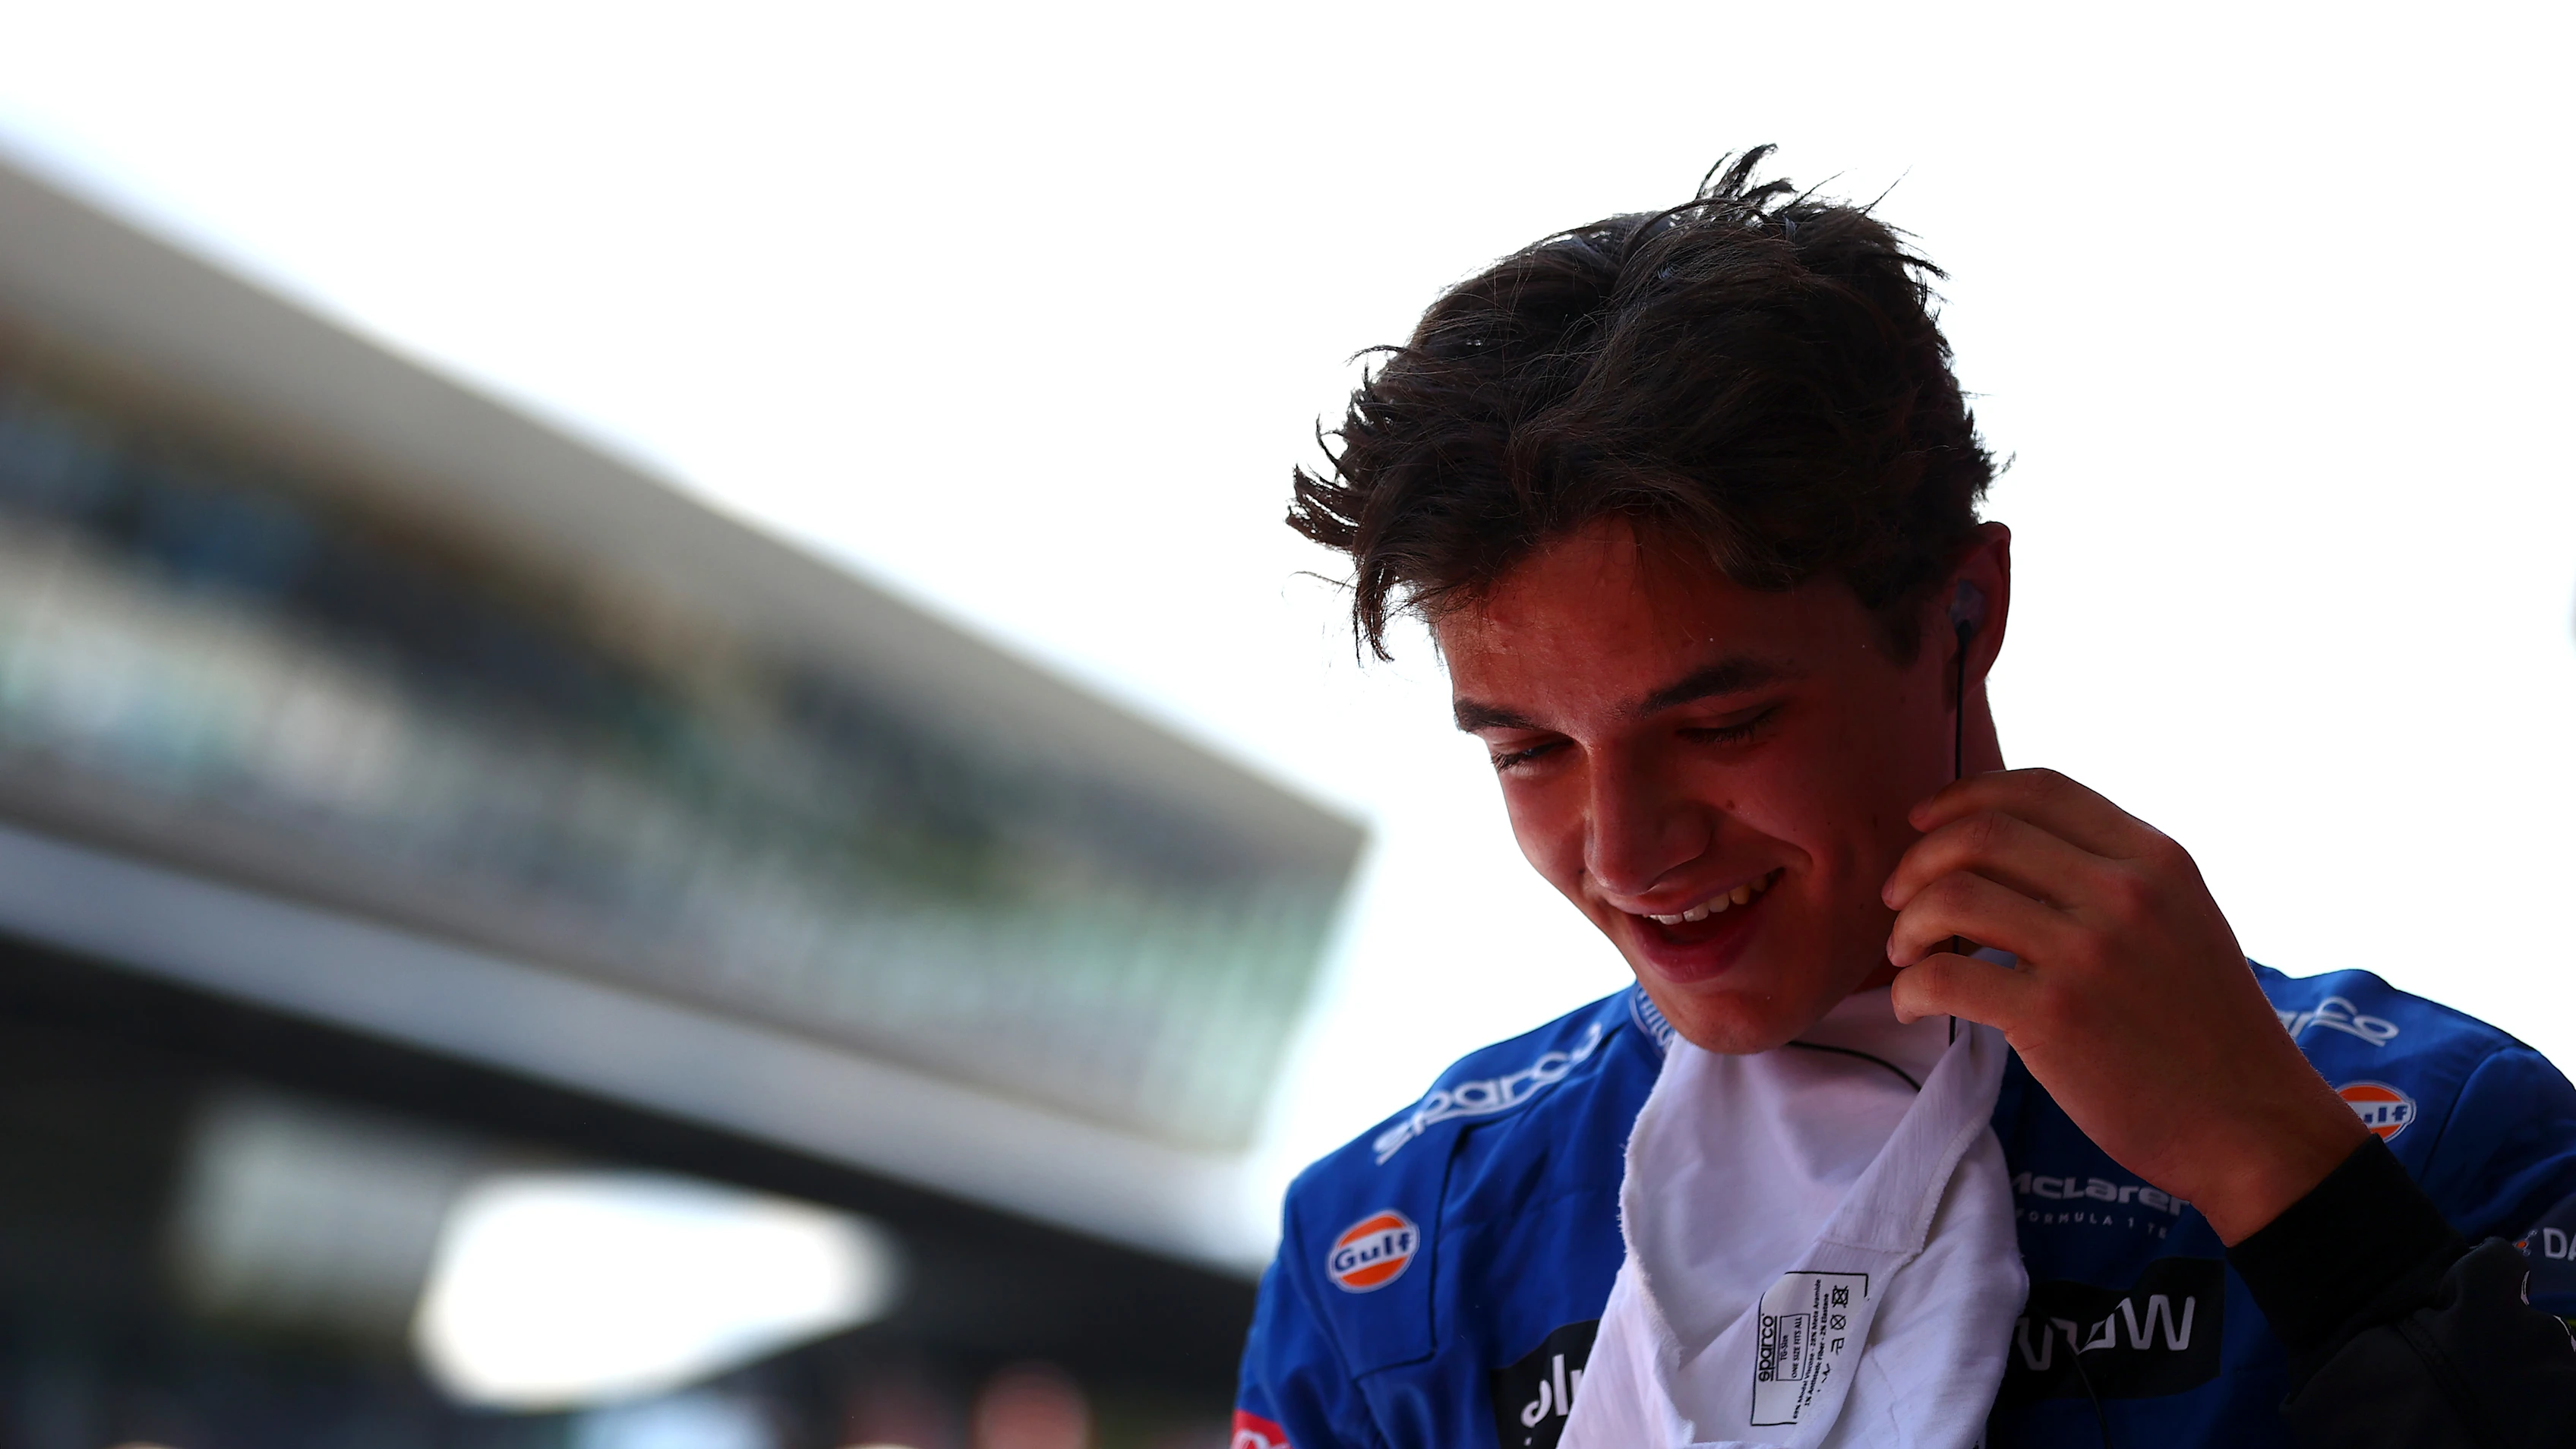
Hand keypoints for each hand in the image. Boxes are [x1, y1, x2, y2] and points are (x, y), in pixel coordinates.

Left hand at [1882, 768, 2367, 1244]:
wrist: (2254, 1127)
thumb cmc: (2207, 1031)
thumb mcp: (2182, 921)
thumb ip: (2113, 879)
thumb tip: (2010, 852)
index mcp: (2154, 859)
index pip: (2038, 788)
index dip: (1964, 796)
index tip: (1923, 822)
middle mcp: (2123, 893)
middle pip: (1981, 834)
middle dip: (1919, 861)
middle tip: (1898, 902)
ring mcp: (2088, 954)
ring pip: (1952, 897)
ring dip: (1908, 926)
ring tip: (1906, 957)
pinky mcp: (2055, 1018)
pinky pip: (1944, 977)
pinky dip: (1909, 989)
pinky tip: (1913, 1006)